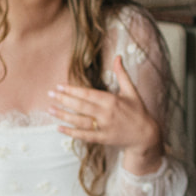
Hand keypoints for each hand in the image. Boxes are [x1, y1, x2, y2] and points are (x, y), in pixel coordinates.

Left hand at [49, 56, 164, 173]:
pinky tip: (58, 128)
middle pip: (81, 106)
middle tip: (50, 94)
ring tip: (50, 109)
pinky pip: (84, 136)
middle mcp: (106, 114)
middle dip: (64, 99)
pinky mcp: (103, 139)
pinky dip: (71, 133)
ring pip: (79, 121)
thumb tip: (118, 56)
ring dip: (63, 115)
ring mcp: (104, 127)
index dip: (72, 90)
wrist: (145, 135)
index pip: (88, 94)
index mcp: (112, 100)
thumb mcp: (131, 91)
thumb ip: (122, 74)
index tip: (59, 86)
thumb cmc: (138, 111)